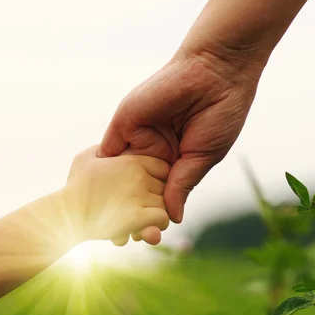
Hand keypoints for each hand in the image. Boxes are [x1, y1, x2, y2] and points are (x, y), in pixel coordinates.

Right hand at [65, 145, 169, 245]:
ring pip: (166, 204)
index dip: (157, 179)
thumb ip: (102, 149)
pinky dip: (156, 225)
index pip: (162, 167)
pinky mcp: (138, 217)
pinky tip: (143, 227)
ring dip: (157, 213)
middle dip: (157, 198)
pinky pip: (163, 219)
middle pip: (165, 186)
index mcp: (130, 161)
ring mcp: (139, 196)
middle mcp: (139, 177)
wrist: (67, 214)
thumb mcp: (85, 158)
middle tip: (144, 208)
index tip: (146, 189)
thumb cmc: (75, 187)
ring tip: (144, 219)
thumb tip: (109, 148)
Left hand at [98, 49, 264, 224]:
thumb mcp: (202, 157)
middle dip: (126, 212)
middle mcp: (152, 152)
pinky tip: (94, 200)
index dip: (151, 214)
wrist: (215, 71)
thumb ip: (181, 186)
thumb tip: (173, 219)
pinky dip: (101, 175)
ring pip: (118, 176)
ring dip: (110, 199)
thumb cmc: (219, 114)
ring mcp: (137, 138)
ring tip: (104, 229)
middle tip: (121, 242)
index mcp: (173, 160)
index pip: (157, 193)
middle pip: (133, 188)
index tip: (146, 239)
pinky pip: (108, 154)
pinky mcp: (124, 124)